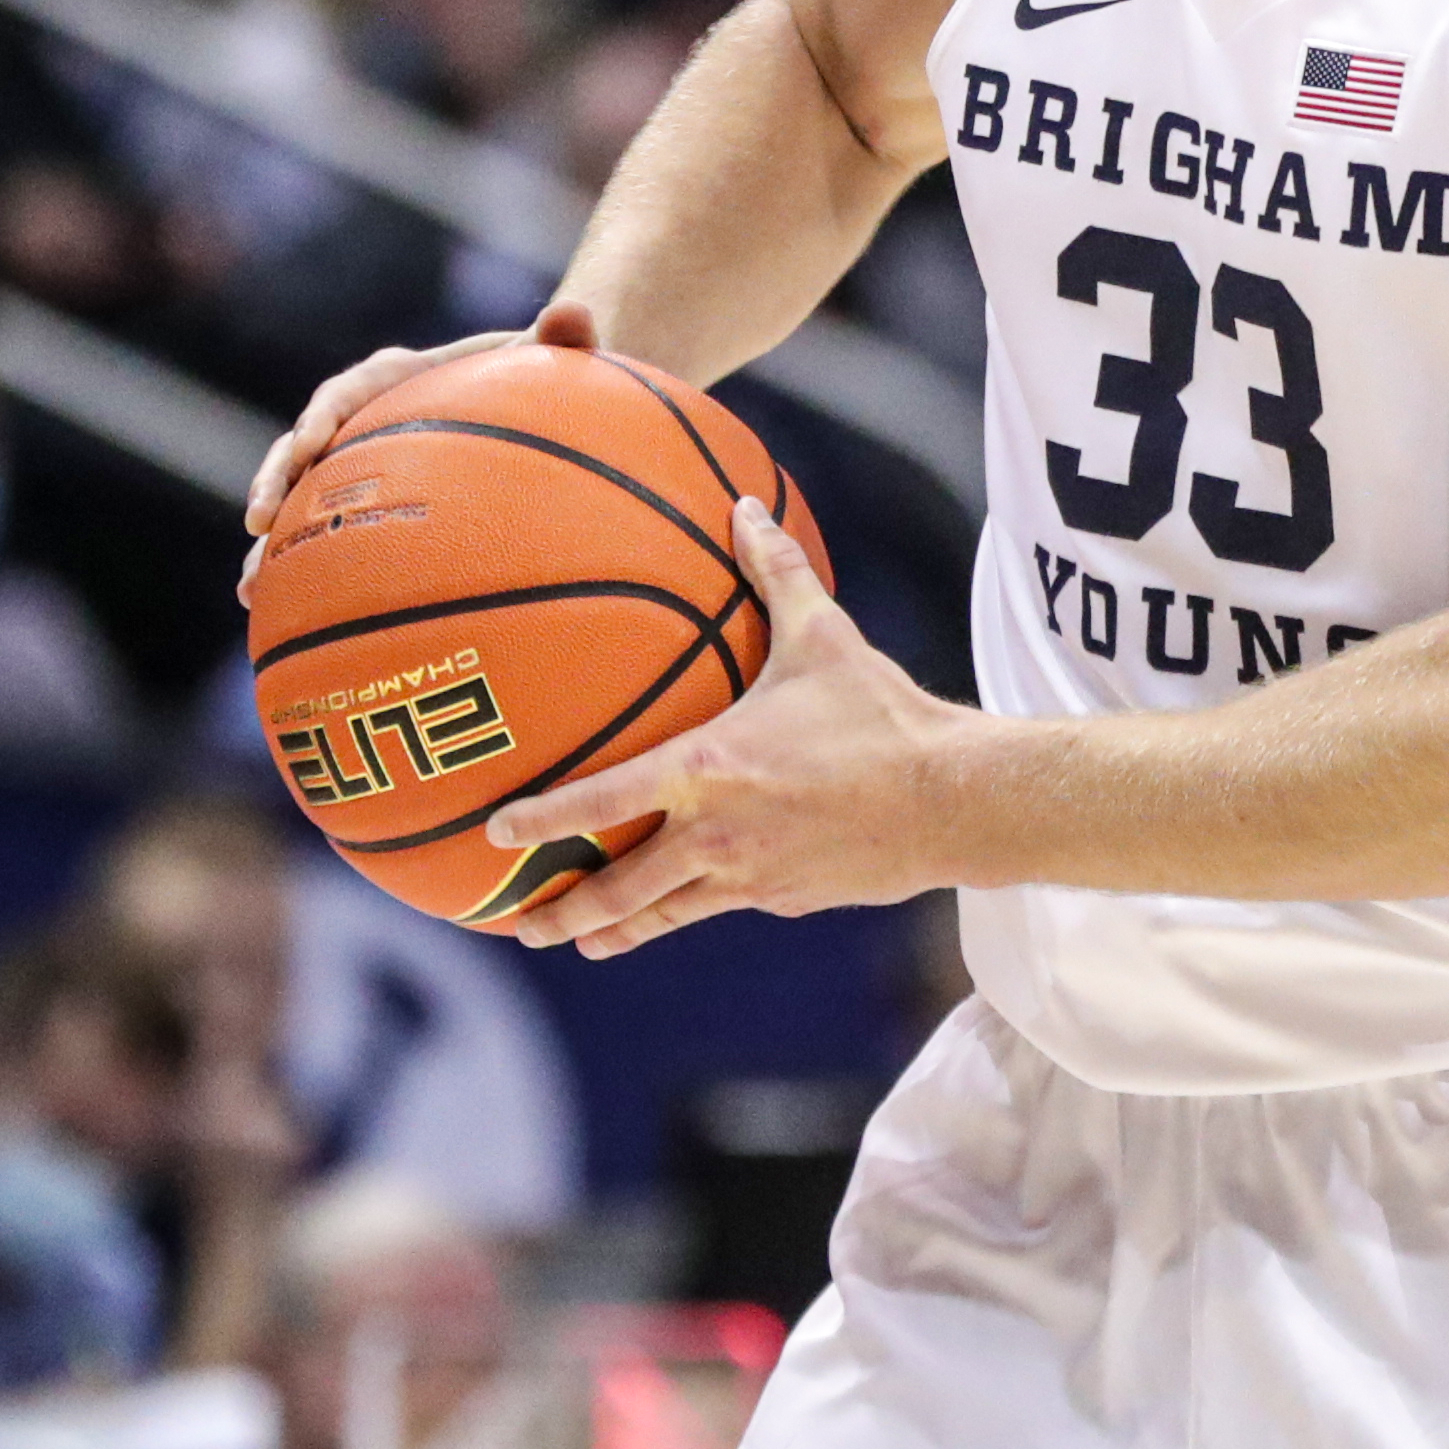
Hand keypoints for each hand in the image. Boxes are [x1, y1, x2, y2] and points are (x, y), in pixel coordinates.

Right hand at [239, 303, 596, 571]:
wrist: (527, 396)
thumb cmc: (539, 374)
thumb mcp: (554, 355)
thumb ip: (565, 335)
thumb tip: (575, 313)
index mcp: (397, 376)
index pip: (348, 391)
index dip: (323, 416)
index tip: (310, 444)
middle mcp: (361, 417)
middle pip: (303, 446)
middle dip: (277, 481)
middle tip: (259, 523)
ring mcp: (354, 459)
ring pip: (299, 495)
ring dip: (272, 538)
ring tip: (250, 587)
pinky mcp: (361, 496)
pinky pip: (319, 530)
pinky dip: (295, 566)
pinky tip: (271, 611)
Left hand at [489, 499, 970, 956]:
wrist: (951, 801)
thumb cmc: (881, 716)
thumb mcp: (823, 638)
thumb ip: (774, 572)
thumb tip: (744, 504)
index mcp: (707, 768)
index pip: (601, 801)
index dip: (543, 821)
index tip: (497, 832)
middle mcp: (715, 833)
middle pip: (617, 889)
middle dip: (561, 912)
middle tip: (517, 923)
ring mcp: (748, 877)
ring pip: (661, 916)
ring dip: (610, 933)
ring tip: (576, 944)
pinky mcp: (782, 899)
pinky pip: (723, 904)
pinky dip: (692, 909)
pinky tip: (684, 906)